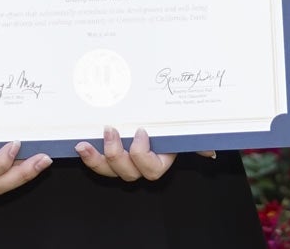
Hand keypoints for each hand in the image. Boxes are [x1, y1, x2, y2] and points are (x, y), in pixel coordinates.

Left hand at [76, 128, 201, 181]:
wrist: (150, 115)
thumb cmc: (166, 123)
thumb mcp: (180, 128)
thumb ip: (195, 140)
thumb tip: (210, 152)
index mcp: (158, 160)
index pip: (151, 169)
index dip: (142, 155)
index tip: (140, 131)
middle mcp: (138, 166)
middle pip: (127, 172)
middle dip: (117, 154)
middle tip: (111, 130)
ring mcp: (121, 162)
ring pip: (109, 171)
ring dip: (96, 159)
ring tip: (85, 144)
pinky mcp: (105, 155)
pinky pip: (96, 163)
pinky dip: (87, 156)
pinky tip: (79, 145)